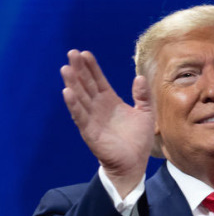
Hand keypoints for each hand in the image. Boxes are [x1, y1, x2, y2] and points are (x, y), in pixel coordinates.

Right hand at [61, 50, 154, 197]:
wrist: (134, 163)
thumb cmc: (138, 139)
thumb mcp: (145, 113)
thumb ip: (142, 96)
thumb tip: (140, 77)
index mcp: (110, 101)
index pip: (98, 80)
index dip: (92, 67)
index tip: (85, 53)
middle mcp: (98, 107)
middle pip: (86, 84)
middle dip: (79, 69)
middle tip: (72, 53)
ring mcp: (92, 118)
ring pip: (80, 97)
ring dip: (73, 83)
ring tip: (66, 68)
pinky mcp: (89, 131)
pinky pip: (80, 116)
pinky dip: (73, 104)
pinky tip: (67, 92)